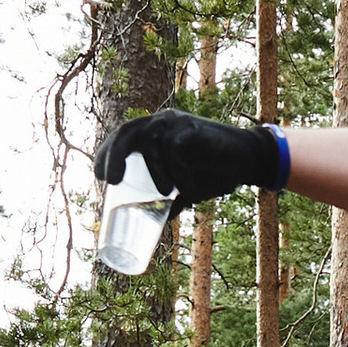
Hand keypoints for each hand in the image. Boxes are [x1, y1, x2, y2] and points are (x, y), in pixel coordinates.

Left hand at [95, 106, 282, 202]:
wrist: (247, 160)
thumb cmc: (214, 171)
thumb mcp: (187, 187)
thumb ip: (170, 199)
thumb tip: (154, 224)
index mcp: (154, 132)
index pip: (122, 137)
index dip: (106, 153)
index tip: (100, 178)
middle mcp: (162, 122)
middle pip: (128, 132)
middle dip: (114, 156)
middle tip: (110, 182)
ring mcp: (178, 122)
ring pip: (152, 141)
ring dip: (155, 170)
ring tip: (166, 193)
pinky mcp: (196, 129)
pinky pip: (176, 147)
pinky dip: (178, 170)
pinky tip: (188, 187)